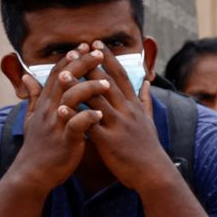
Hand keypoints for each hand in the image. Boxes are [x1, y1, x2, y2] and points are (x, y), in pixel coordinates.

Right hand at [11, 44, 109, 191]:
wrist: (33, 172)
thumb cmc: (38, 145)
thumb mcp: (32, 118)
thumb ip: (33, 97)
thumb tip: (26, 77)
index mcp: (46, 104)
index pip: (58, 75)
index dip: (70, 60)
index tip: (84, 46)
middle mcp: (50, 110)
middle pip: (65, 81)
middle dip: (82, 65)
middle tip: (98, 53)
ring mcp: (57, 125)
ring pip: (71, 100)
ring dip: (88, 89)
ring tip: (106, 82)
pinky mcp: (65, 141)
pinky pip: (76, 127)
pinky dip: (87, 119)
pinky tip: (100, 114)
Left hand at [77, 41, 176, 193]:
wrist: (154, 173)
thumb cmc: (149, 149)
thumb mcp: (149, 121)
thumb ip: (145, 101)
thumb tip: (146, 83)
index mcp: (133, 106)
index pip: (121, 76)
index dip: (109, 58)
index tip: (97, 43)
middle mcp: (127, 112)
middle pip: (107, 83)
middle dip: (91, 65)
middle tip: (76, 49)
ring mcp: (118, 126)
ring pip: (96, 101)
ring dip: (78, 86)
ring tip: (62, 73)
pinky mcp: (109, 142)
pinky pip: (90, 125)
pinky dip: (76, 116)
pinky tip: (61, 109)